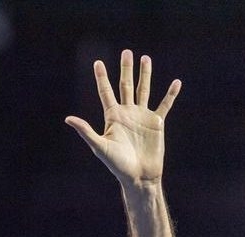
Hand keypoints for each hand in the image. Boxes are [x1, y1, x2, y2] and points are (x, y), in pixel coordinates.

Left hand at [65, 49, 180, 187]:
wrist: (138, 175)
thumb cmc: (117, 164)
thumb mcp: (100, 146)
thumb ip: (86, 131)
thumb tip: (68, 119)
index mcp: (112, 117)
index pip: (105, 92)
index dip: (101, 77)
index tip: (98, 62)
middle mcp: (127, 113)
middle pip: (125, 86)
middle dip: (126, 69)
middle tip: (126, 52)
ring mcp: (142, 116)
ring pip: (143, 90)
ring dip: (145, 75)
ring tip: (145, 58)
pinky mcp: (156, 123)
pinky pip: (164, 105)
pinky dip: (170, 94)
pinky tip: (175, 82)